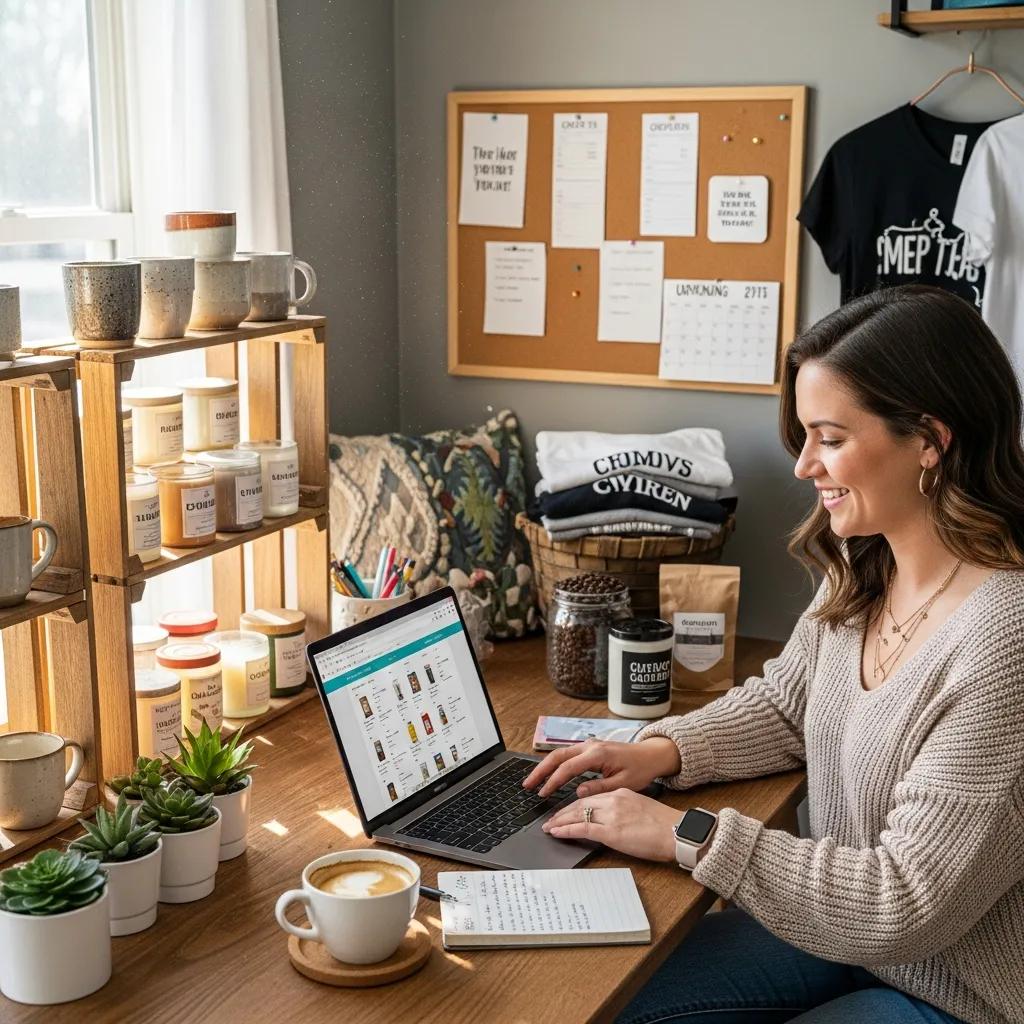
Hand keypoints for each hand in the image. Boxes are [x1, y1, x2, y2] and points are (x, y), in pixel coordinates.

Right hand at [522, 737, 681, 798]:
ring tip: (533, 781)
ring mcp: (588, 745)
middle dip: (540, 770)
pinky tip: (548, 774)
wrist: (651, 754)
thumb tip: (578, 792)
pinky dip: (555, 764)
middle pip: (557, 756)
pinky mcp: (589, 748)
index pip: (568, 768)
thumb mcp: (623, 783)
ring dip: (545, 766)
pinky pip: (567, 754)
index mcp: (597, 754)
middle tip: (527, 785)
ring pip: (559, 753)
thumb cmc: (640, 769)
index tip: (543, 793)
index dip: (553, 781)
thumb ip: (600, 787)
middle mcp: (590, 746)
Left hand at [542, 789, 681, 861]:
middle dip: (563, 812)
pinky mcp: (611, 831)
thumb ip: (623, 810)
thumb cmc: (665, 826)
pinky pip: (582, 828)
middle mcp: (614, 800)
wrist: (678, 832)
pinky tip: (556, 832)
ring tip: (549, 827)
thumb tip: (612, 820)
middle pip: (580, 803)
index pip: (591, 797)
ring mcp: (611, 815)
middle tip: (550, 819)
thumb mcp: (641, 809)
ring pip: (577, 813)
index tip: (565, 811)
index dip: (575, 804)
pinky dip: (566, 830)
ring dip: (560, 821)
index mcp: (621, 793)